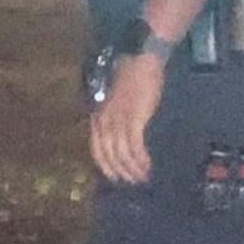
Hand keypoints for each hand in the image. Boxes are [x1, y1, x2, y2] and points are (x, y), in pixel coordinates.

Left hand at [89, 53, 163, 185]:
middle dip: (120, 172)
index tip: (116, 177)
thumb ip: (114, 118)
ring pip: (122, 154)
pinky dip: (140, 160)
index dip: (106, 166)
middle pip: (109, 156)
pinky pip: (135, 147)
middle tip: (133, 182)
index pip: (97, 150)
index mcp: (98, 118)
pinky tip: (147, 166)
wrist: (141, 62)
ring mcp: (118, 122)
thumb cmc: (131, 78)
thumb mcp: (116, 101)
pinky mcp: (133, 120)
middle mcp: (104, 122)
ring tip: (143, 177)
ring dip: (132, 169)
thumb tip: (123, 139)